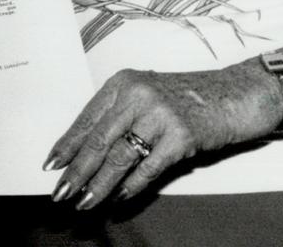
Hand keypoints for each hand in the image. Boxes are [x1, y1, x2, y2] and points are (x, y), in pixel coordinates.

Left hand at [42, 65, 280, 209]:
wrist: (231, 95)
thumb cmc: (185, 98)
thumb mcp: (144, 97)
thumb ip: (117, 117)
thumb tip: (82, 151)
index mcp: (123, 83)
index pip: (86, 118)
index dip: (67, 143)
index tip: (51, 164)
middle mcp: (138, 95)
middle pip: (98, 140)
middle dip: (76, 170)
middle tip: (61, 191)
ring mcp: (160, 115)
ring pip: (119, 157)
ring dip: (99, 184)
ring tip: (84, 201)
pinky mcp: (181, 137)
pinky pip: (148, 168)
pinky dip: (131, 187)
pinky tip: (118, 198)